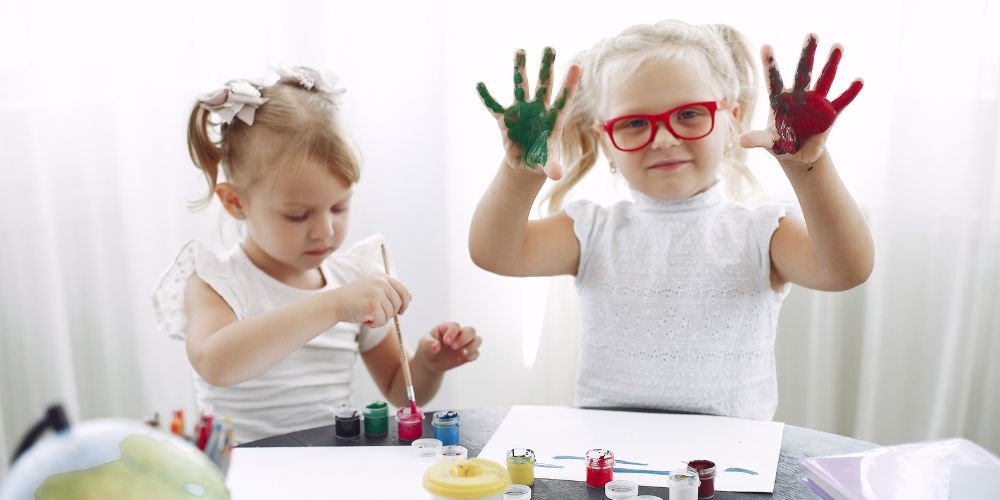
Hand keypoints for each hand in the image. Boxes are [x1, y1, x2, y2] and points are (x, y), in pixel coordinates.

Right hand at [329, 274, 410, 327]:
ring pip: (390, 314)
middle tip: (376, 314)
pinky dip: (374, 324)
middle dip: (390, 313)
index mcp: (383, 278)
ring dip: (380, 319)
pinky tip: (364, 319)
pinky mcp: (373, 304)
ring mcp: (377, 293)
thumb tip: (410, 297)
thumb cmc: (355, 300)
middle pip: (399, 304)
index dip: (405, 303)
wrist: (335, 303)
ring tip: (367, 315)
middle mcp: (381, 283)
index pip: (404, 291)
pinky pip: (382, 320)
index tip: (401, 312)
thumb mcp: (374, 291)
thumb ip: (391, 293)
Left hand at [415, 322, 480, 373]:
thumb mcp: (424, 345)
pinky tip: (465, 359)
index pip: (455, 326)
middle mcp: (459, 334)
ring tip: (462, 354)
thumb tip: (436, 346)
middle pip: (470, 330)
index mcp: (448, 328)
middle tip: (453, 347)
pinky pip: (476, 353)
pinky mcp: (468, 354)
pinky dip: (473, 355)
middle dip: (464, 339)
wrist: (431, 361)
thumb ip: (428, 344)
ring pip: (477, 340)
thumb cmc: (427, 348)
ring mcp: (465, 344)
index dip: (453, 333)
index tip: (446, 342)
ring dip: (472, 346)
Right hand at [477, 47, 580, 179]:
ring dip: (519, 69)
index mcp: (553, 119)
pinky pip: (494, 106)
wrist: (526, 163)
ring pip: (520, 86)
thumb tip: (557, 175)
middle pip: (544, 85)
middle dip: (546, 67)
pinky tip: (480, 84)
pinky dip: (487, 97)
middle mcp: (538, 110)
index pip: (563, 99)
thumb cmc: (542, 160)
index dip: (569, 84)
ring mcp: (521, 111)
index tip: (577, 66)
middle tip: (550, 47)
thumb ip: (552, 165)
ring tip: (520, 50)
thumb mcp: (547, 163)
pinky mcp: (505, 119)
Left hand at [740, 34, 862, 165]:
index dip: (770, 65)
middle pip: (802, 72)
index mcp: (779, 101)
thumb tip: (741, 141)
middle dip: (807, 54)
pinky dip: (850, 92)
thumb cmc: (781, 145)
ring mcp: (816, 102)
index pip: (773, 80)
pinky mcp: (831, 113)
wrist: (799, 155)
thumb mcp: (770, 144)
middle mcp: (799, 96)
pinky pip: (842, 101)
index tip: (765, 46)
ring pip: (824, 79)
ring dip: (831, 63)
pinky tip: (859, 80)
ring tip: (838, 45)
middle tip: (811, 35)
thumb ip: (758, 139)